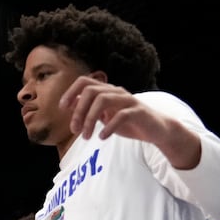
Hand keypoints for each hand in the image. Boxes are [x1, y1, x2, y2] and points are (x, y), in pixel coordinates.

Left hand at [60, 76, 201, 167]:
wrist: (157, 130)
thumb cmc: (129, 123)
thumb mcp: (105, 116)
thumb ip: (90, 110)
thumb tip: (71, 105)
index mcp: (107, 91)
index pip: (84, 82)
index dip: (70, 92)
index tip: (63, 108)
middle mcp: (117, 91)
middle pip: (91, 91)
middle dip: (79, 111)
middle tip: (74, 130)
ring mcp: (129, 100)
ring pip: (103, 100)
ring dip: (90, 119)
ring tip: (86, 136)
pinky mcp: (139, 111)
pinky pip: (121, 115)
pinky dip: (108, 126)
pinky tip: (102, 137)